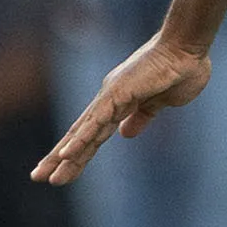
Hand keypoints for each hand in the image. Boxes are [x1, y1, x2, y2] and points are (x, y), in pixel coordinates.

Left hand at [32, 36, 212, 182]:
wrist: (188, 48)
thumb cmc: (181, 71)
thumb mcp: (160, 103)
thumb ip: (141, 117)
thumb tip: (125, 134)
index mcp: (119, 103)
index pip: (93, 134)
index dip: (77, 153)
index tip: (60, 171)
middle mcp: (108, 101)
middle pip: (80, 135)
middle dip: (59, 159)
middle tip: (38, 177)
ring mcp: (111, 97)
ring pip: (84, 132)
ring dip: (64, 155)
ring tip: (46, 176)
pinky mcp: (118, 94)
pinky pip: (97, 121)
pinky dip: (82, 138)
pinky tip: (67, 154)